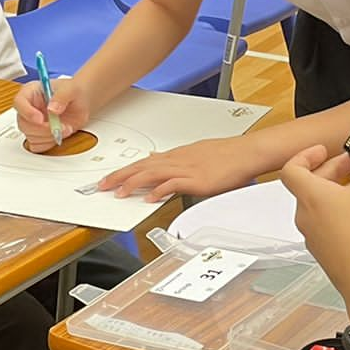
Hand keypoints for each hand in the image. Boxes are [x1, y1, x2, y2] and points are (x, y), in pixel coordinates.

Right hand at [15, 76, 89, 152]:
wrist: (82, 103)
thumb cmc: (74, 91)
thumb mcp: (71, 89)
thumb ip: (61, 96)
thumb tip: (52, 109)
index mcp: (31, 92)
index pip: (19, 102)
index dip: (27, 112)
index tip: (40, 119)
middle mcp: (29, 108)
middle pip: (23, 123)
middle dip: (43, 129)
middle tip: (59, 126)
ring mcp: (33, 123)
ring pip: (30, 136)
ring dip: (49, 136)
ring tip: (65, 128)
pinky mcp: (39, 135)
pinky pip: (37, 145)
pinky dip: (49, 143)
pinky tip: (60, 135)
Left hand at [101, 136, 257, 202]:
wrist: (246, 152)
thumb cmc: (226, 154)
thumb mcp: (194, 152)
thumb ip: (173, 157)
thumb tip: (154, 159)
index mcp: (176, 154)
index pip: (143, 162)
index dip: (124, 171)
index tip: (109, 178)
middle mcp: (178, 159)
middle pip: (142, 167)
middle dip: (120, 176)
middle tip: (102, 186)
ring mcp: (187, 169)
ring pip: (153, 174)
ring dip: (134, 183)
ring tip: (119, 193)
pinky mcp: (198, 179)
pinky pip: (174, 184)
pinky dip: (160, 190)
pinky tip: (150, 198)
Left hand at [279, 126, 349, 310]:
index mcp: (310, 196)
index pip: (292, 168)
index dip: (305, 155)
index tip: (321, 150)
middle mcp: (305, 216)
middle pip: (307, 185)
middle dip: (329, 170)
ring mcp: (313, 236)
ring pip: (316, 205)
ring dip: (334, 191)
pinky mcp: (324, 251)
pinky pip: (324, 224)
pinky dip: (337, 213)